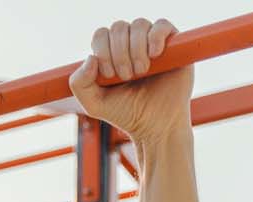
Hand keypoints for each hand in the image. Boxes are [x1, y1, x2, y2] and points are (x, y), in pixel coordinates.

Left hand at [67, 19, 191, 144]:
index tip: (110, 75)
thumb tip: (90, 57)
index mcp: (111, 53)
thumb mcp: (95, 104)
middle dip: (119, 53)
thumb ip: (79, 84)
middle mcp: (131, 44)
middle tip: (127, 77)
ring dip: (136, 49)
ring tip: (141, 72)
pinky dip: (155, 37)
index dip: (103, 51)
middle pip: (118, 27)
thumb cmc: (127, 114)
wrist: (155, 125)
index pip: (101, 34)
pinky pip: (161, 25)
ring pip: (139, 24)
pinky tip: (154, 55)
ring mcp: (151, 42)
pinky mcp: (173, 45)